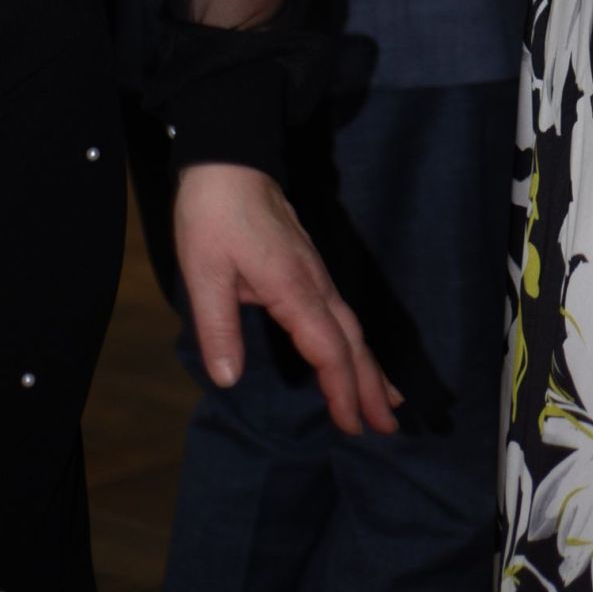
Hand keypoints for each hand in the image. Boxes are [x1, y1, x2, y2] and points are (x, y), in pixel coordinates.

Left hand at [172, 163, 400, 435]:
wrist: (230, 163)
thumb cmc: (213, 217)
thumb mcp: (203, 273)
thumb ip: (217, 327)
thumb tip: (229, 380)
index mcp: (293, 289)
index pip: (328, 348)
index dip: (341, 389)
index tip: (352, 425)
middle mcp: (315, 284)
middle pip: (352, 341)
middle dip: (371, 385)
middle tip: (389, 428)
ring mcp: (316, 275)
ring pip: (353, 327)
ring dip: (371, 366)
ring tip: (389, 402)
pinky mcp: (309, 269)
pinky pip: (342, 315)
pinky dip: (357, 343)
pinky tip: (357, 354)